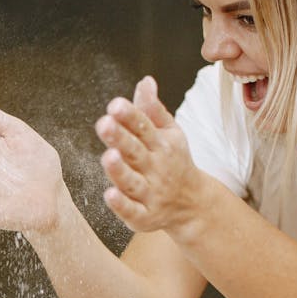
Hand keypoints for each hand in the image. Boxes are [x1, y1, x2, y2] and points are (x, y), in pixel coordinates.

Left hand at [94, 76, 209, 233]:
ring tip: (108, 156)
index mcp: (160, 144)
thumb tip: (145, 81)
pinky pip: (132, 211)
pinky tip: (110, 194)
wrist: (192, 202)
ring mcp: (150, 193)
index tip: (115, 104)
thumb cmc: (173, 161)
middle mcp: (156, 168)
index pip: (144, 127)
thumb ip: (152, 110)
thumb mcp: (168, 133)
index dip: (130, 116)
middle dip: (120, 138)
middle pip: (136, 152)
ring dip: (120, 171)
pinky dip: (122, 205)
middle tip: (104, 123)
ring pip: (133, 182)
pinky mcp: (143, 216)